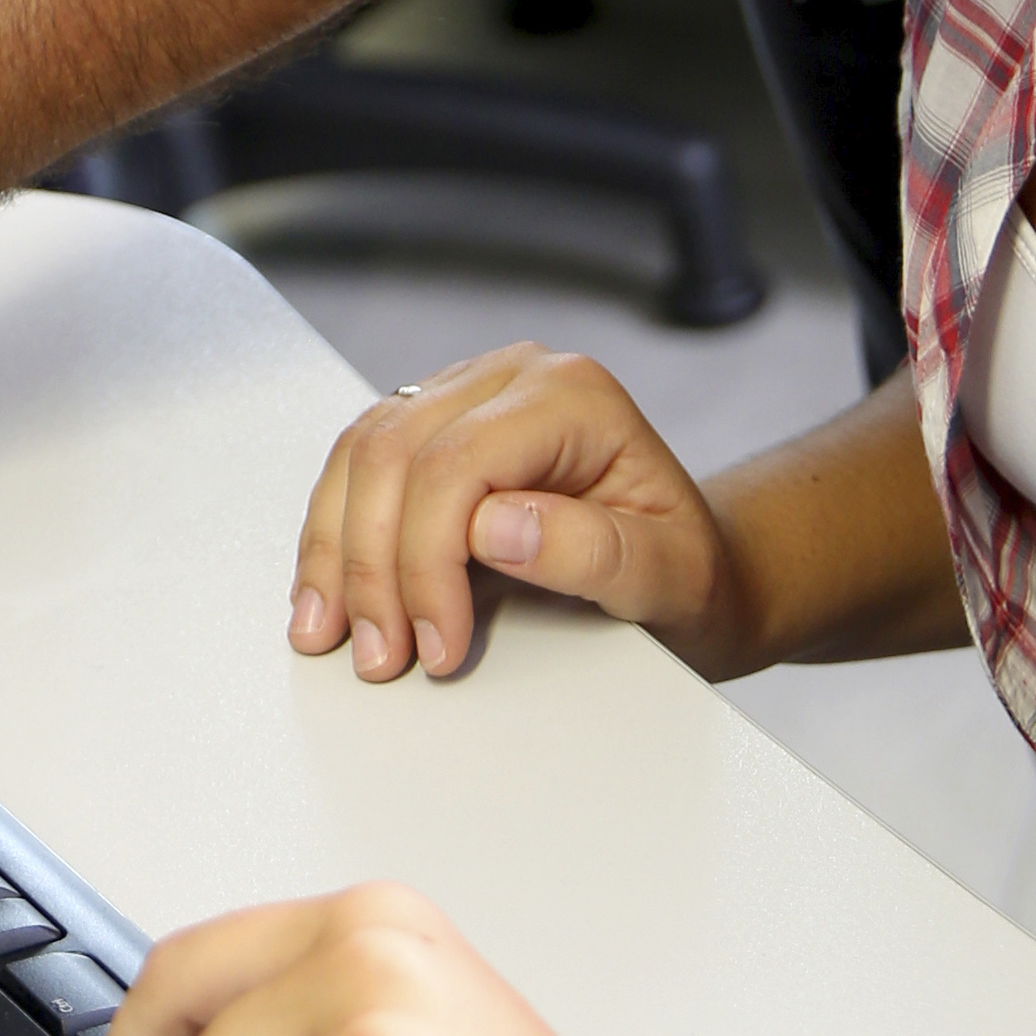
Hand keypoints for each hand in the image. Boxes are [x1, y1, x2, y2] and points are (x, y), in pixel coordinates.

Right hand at [288, 345, 745, 685]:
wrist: (705, 574)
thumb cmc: (695, 578)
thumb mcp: (673, 580)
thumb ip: (595, 551)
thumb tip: (495, 528)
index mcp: (574, 397)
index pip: (458, 464)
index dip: (428, 561)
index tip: (437, 645)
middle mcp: (513, 378)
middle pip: (395, 452)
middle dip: (371, 565)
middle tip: (380, 656)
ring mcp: (468, 393)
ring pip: (360, 451)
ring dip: (336, 549)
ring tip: (332, 632)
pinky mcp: (436, 426)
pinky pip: (359, 462)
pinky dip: (335, 531)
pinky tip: (330, 591)